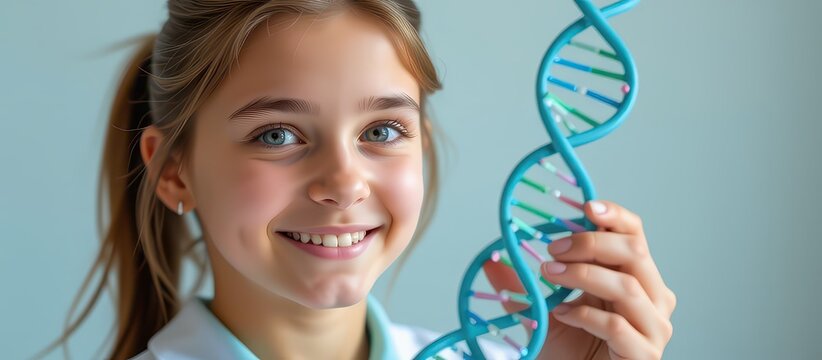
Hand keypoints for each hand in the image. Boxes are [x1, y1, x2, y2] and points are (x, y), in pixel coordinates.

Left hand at [484, 200, 675, 359]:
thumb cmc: (571, 352)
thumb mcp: (543, 312)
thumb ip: (523, 286)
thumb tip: (490, 261)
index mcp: (636, 278)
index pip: (635, 235)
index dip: (615, 216)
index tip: (586, 206)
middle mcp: (653, 299)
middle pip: (635, 253)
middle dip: (591, 243)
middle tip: (553, 248)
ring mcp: (653, 327)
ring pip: (627, 286)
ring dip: (583, 275)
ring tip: (549, 274)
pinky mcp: (644, 354)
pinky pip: (617, 326)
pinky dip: (585, 316)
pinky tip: (563, 314)